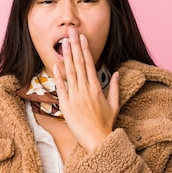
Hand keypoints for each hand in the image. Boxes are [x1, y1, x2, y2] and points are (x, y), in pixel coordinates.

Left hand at [53, 28, 119, 151]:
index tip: (82, 38)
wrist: (97, 140)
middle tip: (71, 32)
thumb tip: (115, 73)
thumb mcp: (114, 105)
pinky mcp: (66, 106)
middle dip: (75, 46)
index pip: (90, 64)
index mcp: (97, 88)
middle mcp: (86, 90)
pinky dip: (59, 76)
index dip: (85, 49)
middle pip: (79, 64)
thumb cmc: (106, 124)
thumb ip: (114, 87)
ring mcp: (75, 97)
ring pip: (70, 72)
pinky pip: (61, 88)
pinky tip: (56, 64)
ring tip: (64, 43)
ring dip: (67, 56)